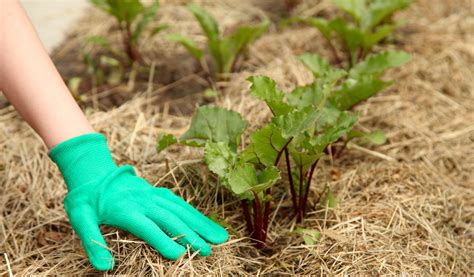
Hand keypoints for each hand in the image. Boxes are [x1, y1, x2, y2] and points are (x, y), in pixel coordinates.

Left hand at [49, 133, 227, 269]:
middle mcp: (145, 201)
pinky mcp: (159, 193)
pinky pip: (181, 204)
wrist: (94, 172)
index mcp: (126, 209)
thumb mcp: (79, 218)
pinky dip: (196, 214)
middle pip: (171, 219)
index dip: (162, 240)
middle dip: (191, 235)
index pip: (148, 227)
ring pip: (182, 210)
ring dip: (201, 224)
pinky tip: (208, 224)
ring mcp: (154, 195)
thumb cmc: (86, 199)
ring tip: (220, 237)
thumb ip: (92, 241)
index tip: (178, 255)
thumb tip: (104, 266)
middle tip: (208, 251)